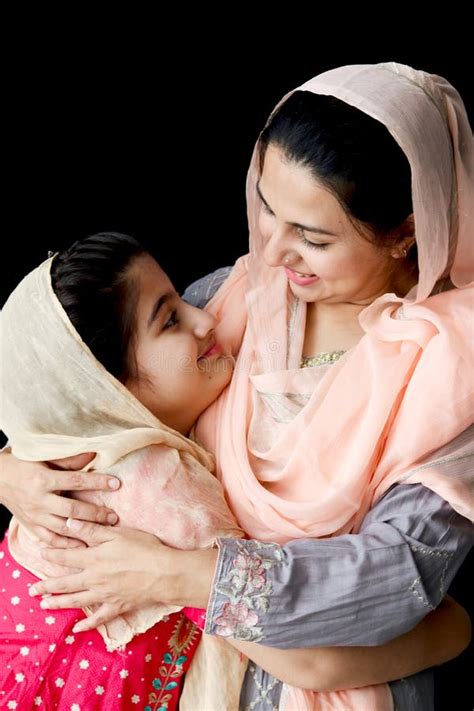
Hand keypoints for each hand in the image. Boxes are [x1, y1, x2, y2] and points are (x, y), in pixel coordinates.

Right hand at [0, 450, 119, 547]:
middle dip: (95, 514)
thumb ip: (69, 460)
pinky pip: (50, 540)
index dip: (97, 482)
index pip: (75, 481)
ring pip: (63, 528)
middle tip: (114, 517)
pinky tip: (82, 546)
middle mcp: (39, 500)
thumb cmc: (24, 464)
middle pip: (72, 509)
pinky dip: (66, 545)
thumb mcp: (44, 458)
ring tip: (105, 532)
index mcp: (44, 479)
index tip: (116, 484)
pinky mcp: (31, 526)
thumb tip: (93, 454)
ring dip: (85, 531)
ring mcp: (35, 516)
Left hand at [29, 519, 217, 631]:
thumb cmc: (144, 548)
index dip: (53, 553)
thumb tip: (69, 523)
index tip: (41, 552)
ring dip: (59, 603)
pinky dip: (87, 625)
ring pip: (76, 601)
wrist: (164, 573)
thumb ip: (92, 530)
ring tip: (45, 606)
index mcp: (94, 558)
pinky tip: (76, 629)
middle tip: (32, 590)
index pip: (67, 555)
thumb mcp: (118, 533)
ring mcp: (105, 595)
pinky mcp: (117, 606)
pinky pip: (98, 618)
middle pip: (65, 582)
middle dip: (47, 586)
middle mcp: (95, 578)